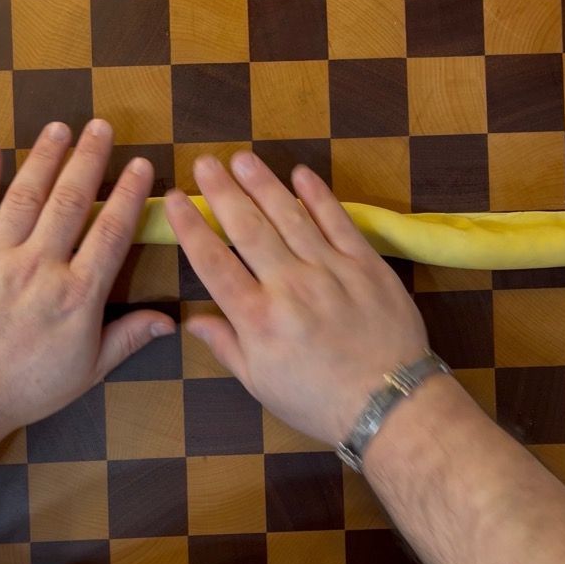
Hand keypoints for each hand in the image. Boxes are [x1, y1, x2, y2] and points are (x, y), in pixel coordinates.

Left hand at [0, 119, 174, 440]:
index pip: (111, 232)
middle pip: (70, 202)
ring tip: (60, 128)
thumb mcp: (89, 369)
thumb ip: (128, 337)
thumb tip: (170, 321)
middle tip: (101, 127)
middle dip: (88, 160)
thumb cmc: (28, 385)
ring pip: (26, 196)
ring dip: (45, 158)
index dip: (129, 195)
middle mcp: (40, 266)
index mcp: (77, 294)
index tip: (141, 166)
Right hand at [166, 153, 428, 445]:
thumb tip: (191, 321)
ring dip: (262, 183)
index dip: (190, 227)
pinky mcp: (365, 263)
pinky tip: (300, 174)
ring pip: (289, 216)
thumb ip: (226, 347)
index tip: (175, 199)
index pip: (213, 262)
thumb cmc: (318, 401)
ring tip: (242, 158)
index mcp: (257, 318)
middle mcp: (288, 285)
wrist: (388, 404)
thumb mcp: (261, 384)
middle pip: (247, 229)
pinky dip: (318, 195)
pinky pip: (338, 221)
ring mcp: (329, 269)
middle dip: (222, 192)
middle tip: (205, 163)